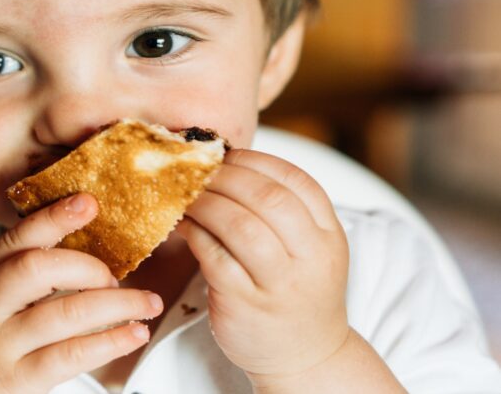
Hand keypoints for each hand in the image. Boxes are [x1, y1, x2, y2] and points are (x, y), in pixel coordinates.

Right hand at [0, 194, 162, 393]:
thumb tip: (77, 246)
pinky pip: (68, 356)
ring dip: (115, 304)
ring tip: (146, 302)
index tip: (88, 202)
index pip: (14, 239)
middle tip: (116, 274)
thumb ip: (13, 272)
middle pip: (36, 269)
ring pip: (62, 313)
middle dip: (86, 265)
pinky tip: (134, 333)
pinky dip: (109, 342)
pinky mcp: (15, 381)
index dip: (53, 218)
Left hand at [176, 149, 349, 379]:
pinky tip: (183, 226)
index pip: (297, 180)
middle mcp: (311, 258)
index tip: (227, 155)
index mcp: (329, 235)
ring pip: (239, 224)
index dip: (256, 160)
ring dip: (205, 202)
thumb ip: (284, 211)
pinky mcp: (246, 304)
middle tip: (198, 171)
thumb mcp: (309, 249)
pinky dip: (194, 233)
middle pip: (268, 197)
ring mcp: (280, 284)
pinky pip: (214, 257)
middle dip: (226, 176)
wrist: (305, 357)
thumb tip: (224, 165)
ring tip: (186, 196)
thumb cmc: (297, 292)